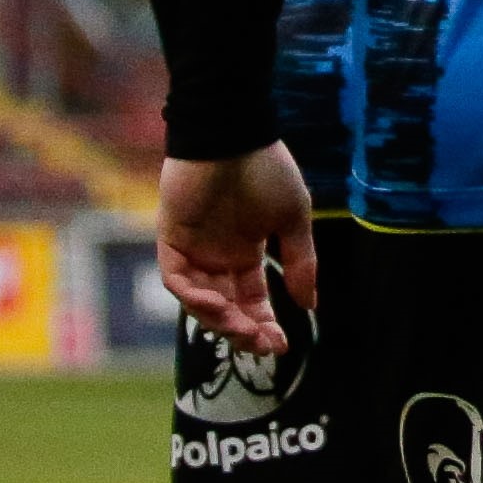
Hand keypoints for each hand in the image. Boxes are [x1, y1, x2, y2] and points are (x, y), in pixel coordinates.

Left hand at [155, 144, 316, 356]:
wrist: (235, 136)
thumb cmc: (268, 171)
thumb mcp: (294, 220)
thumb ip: (301, 263)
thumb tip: (310, 306)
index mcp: (246, 253)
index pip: (253, 300)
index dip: (265, 324)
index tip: (282, 345)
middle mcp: (218, 257)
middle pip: (227, 307)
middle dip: (243, 330)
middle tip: (262, 345)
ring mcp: (193, 250)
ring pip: (200, 300)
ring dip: (220, 319)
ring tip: (241, 327)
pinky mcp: (172, 239)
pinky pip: (176, 279)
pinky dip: (193, 296)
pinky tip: (216, 303)